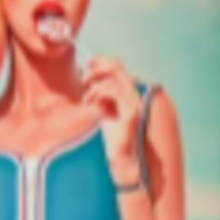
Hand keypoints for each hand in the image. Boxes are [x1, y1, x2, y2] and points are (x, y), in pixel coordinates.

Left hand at [85, 60, 145, 187]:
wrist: (121, 158)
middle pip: (117, 68)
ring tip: (86, 100)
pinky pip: (114, 93)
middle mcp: (134, 96)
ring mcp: (134, 104)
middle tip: (84, 77)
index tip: (88, 62)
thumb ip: (99, 94)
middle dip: (98, 68)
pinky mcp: (131, 113)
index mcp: (128, 93)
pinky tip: (91, 105)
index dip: (102, 61)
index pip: (118, 68)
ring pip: (113, 80)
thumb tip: (86, 77)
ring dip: (95, 87)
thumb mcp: (103, 110)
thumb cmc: (111, 137)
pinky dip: (99, 95)